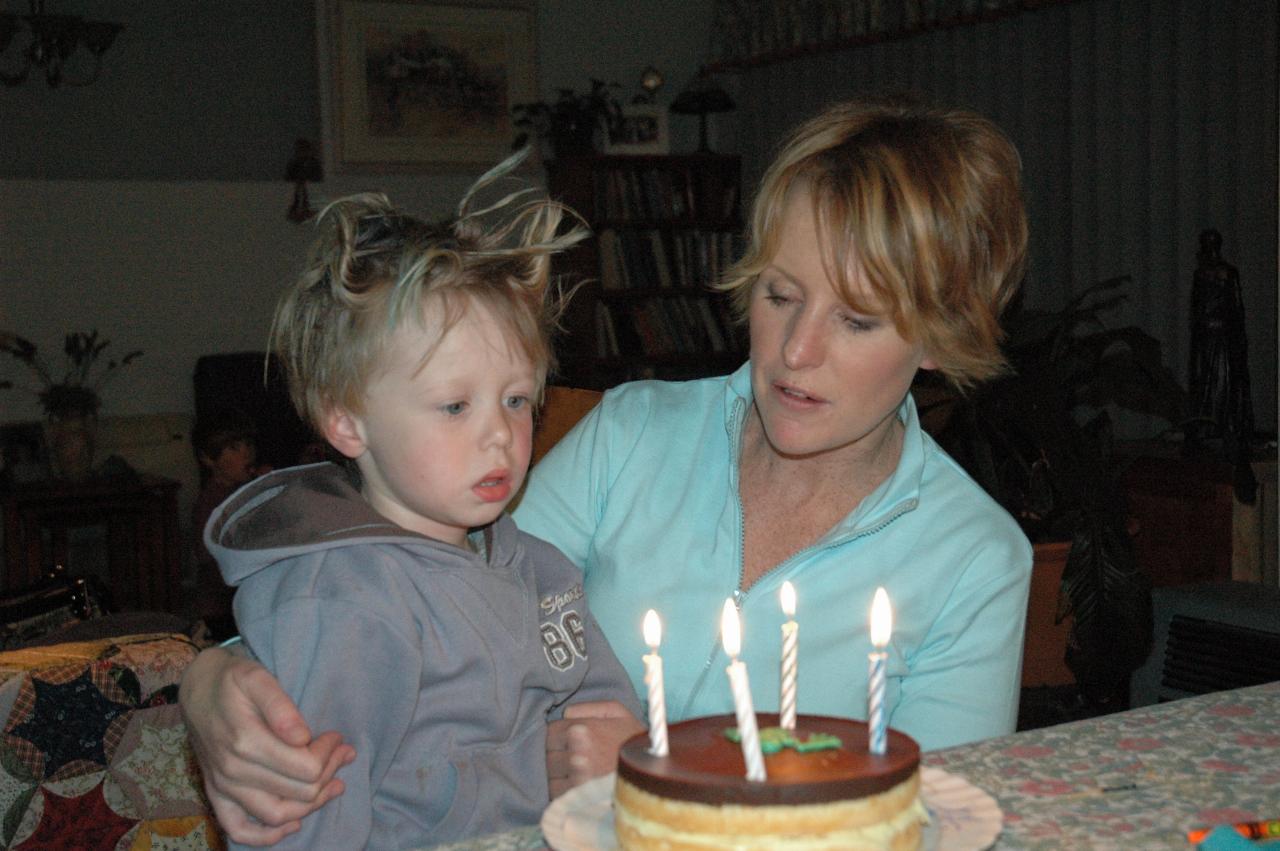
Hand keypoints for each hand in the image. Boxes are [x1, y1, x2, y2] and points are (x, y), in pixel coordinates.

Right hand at [179, 647, 355, 843]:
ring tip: (333, 784)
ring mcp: (223, 787)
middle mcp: (233, 771)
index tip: (336, 737)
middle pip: (299, 792)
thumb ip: (280, 706)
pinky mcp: (217, 794)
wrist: (197, 689)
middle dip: (329, 772)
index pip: (306, 767)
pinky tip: (293, 823)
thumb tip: (302, 737)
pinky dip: (267, 836)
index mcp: (246, 742)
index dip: (329, 754)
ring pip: (277, 815)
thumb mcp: (257, 677)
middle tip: (342, 752)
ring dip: (312, 804)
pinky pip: (239, 830)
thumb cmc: (232, 680)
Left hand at [546, 700, 644, 798]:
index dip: (556, 738)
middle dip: (555, 755)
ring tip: (570, 773)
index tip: (564, 743)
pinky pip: (554, 792)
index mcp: (581, 729)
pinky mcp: (578, 797)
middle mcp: (576, 752)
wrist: (652, 775)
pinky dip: (560, 790)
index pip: (549, 732)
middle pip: (546, 753)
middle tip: (567, 758)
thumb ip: (590, 707)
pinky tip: (573, 786)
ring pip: (548, 774)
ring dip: (556, 773)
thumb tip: (565, 712)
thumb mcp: (619, 713)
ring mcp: (575, 777)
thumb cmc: (634, 742)